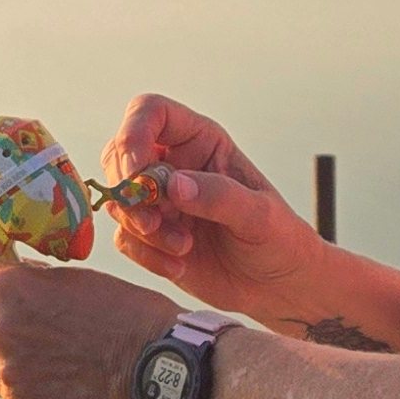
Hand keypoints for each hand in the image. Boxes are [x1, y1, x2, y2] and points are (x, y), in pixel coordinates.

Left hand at [0, 255, 173, 398]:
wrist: (160, 370)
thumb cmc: (126, 317)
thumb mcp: (76, 280)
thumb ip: (32, 283)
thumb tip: (14, 284)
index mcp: (6, 291)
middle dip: (2, 331)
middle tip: (45, 335)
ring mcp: (8, 378)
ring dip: (19, 367)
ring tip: (65, 367)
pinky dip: (37, 397)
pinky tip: (70, 389)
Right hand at [101, 93, 335, 324]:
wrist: (279, 286)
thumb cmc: (279, 239)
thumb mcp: (260, 216)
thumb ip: (219, 196)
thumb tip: (173, 185)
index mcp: (201, 142)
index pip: (151, 113)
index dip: (133, 133)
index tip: (137, 171)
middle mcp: (174, 165)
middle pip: (120, 155)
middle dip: (129, 191)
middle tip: (153, 222)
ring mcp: (160, 201)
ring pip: (120, 200)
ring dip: (142, 228)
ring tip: (183, 248)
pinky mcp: (152, 236)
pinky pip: (125, 238)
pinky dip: (146, 255)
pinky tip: (178, 266)